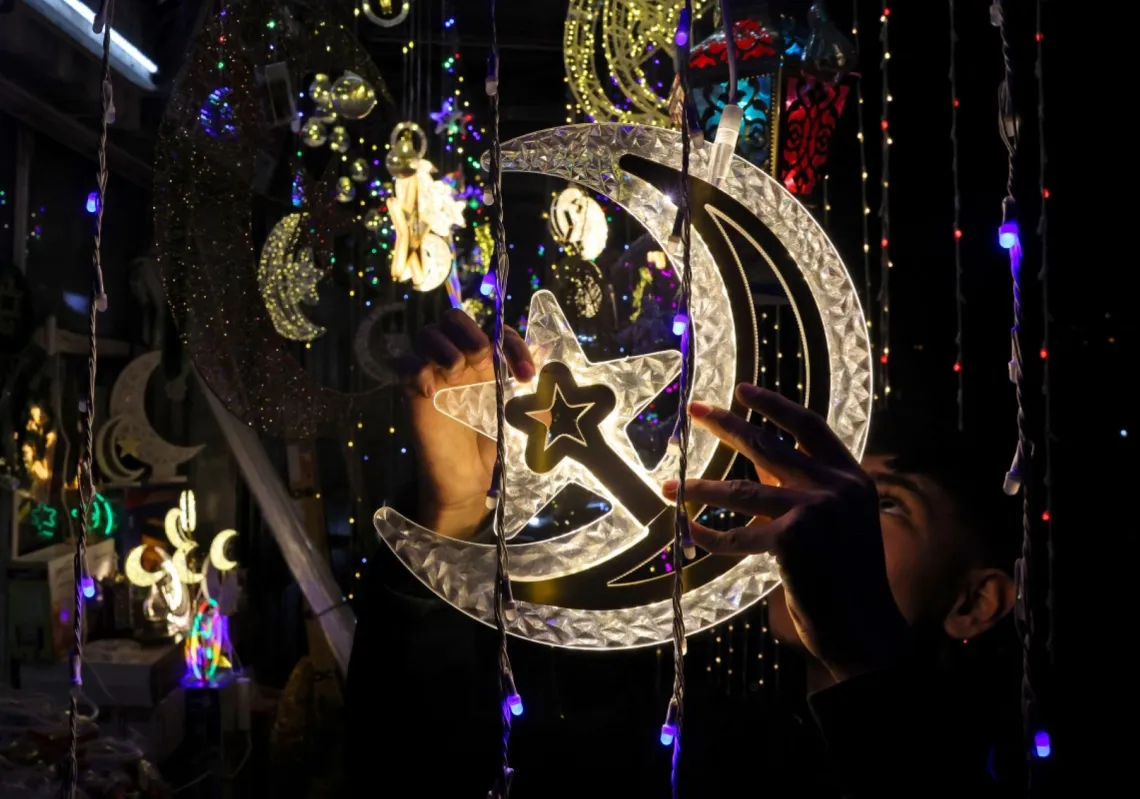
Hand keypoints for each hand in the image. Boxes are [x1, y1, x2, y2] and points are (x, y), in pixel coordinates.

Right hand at [399, 308, 533, 538]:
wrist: (468, 479)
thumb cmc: (494, 444)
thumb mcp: (519, 413)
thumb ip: (530, 385)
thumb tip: (545, 352)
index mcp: (487, 362)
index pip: (496, 331)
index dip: (513, 344)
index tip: (526, 376)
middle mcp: (460, 360)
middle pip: (454, 318)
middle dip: (470, 333)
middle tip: (482, 361)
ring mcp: (435, 373)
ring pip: (428, 333)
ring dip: (444, 347)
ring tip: (456, 374)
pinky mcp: (413, 391)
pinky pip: (404, 362)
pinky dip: (416, 369)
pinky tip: (431, 392)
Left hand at [662, 384, 910, 682]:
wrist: (865, 628)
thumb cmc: (846, 579)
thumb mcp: (837, 521)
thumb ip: (804, 489)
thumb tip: (758, 463)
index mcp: (851, 477)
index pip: (808, 426)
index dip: (774, 404)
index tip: (742, 390)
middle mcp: (836, 487)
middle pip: (768, 445)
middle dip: (726, 425)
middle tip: (695, 410)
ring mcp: (815, 510)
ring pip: (740, 491)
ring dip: (700, 489)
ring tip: (670, 485)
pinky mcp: (791, 539)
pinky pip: (737, 535)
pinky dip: (711, 537)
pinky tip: (690, 533)